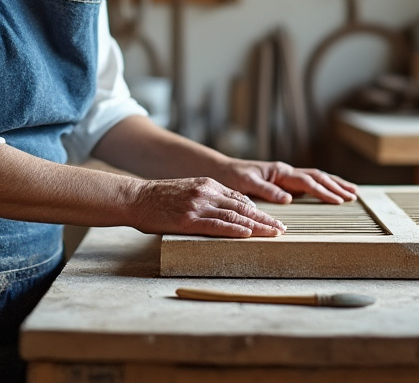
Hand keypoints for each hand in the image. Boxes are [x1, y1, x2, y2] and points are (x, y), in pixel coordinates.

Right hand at [128, 177, 285, 237]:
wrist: (136, 198)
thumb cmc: (159, 198)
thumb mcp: (188, 190)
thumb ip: (208, 198)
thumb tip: (227, 213)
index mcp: (208, 184)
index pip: (240, 198)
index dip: (258, 210)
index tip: (271, 220)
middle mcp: (207, 192)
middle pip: (242, 207)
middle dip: (265, 219)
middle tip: (282, 228)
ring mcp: (198, 205)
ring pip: (235, 216)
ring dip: (257, 226)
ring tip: (274, 234)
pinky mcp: (188, 219)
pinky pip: (216, 225)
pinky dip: (234, 230)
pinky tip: (248, 234)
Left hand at [219, 160, 357, 204]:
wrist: (223, 171)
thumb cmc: (233, 177)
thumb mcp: (246, 184)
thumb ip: (267, 191)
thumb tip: (288, 199)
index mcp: (280, 172)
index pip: (308, 182)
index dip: (324, 191)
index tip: (339, 200)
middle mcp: (286, 172)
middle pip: (318, 176)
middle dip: (336, 186)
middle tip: (353, 196)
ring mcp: (287, 175)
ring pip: (316, 177)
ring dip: (334, 183)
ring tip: (352, 191)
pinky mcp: (285, 181)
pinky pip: (309, 181)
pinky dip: (323, 184)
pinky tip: (332, 190)